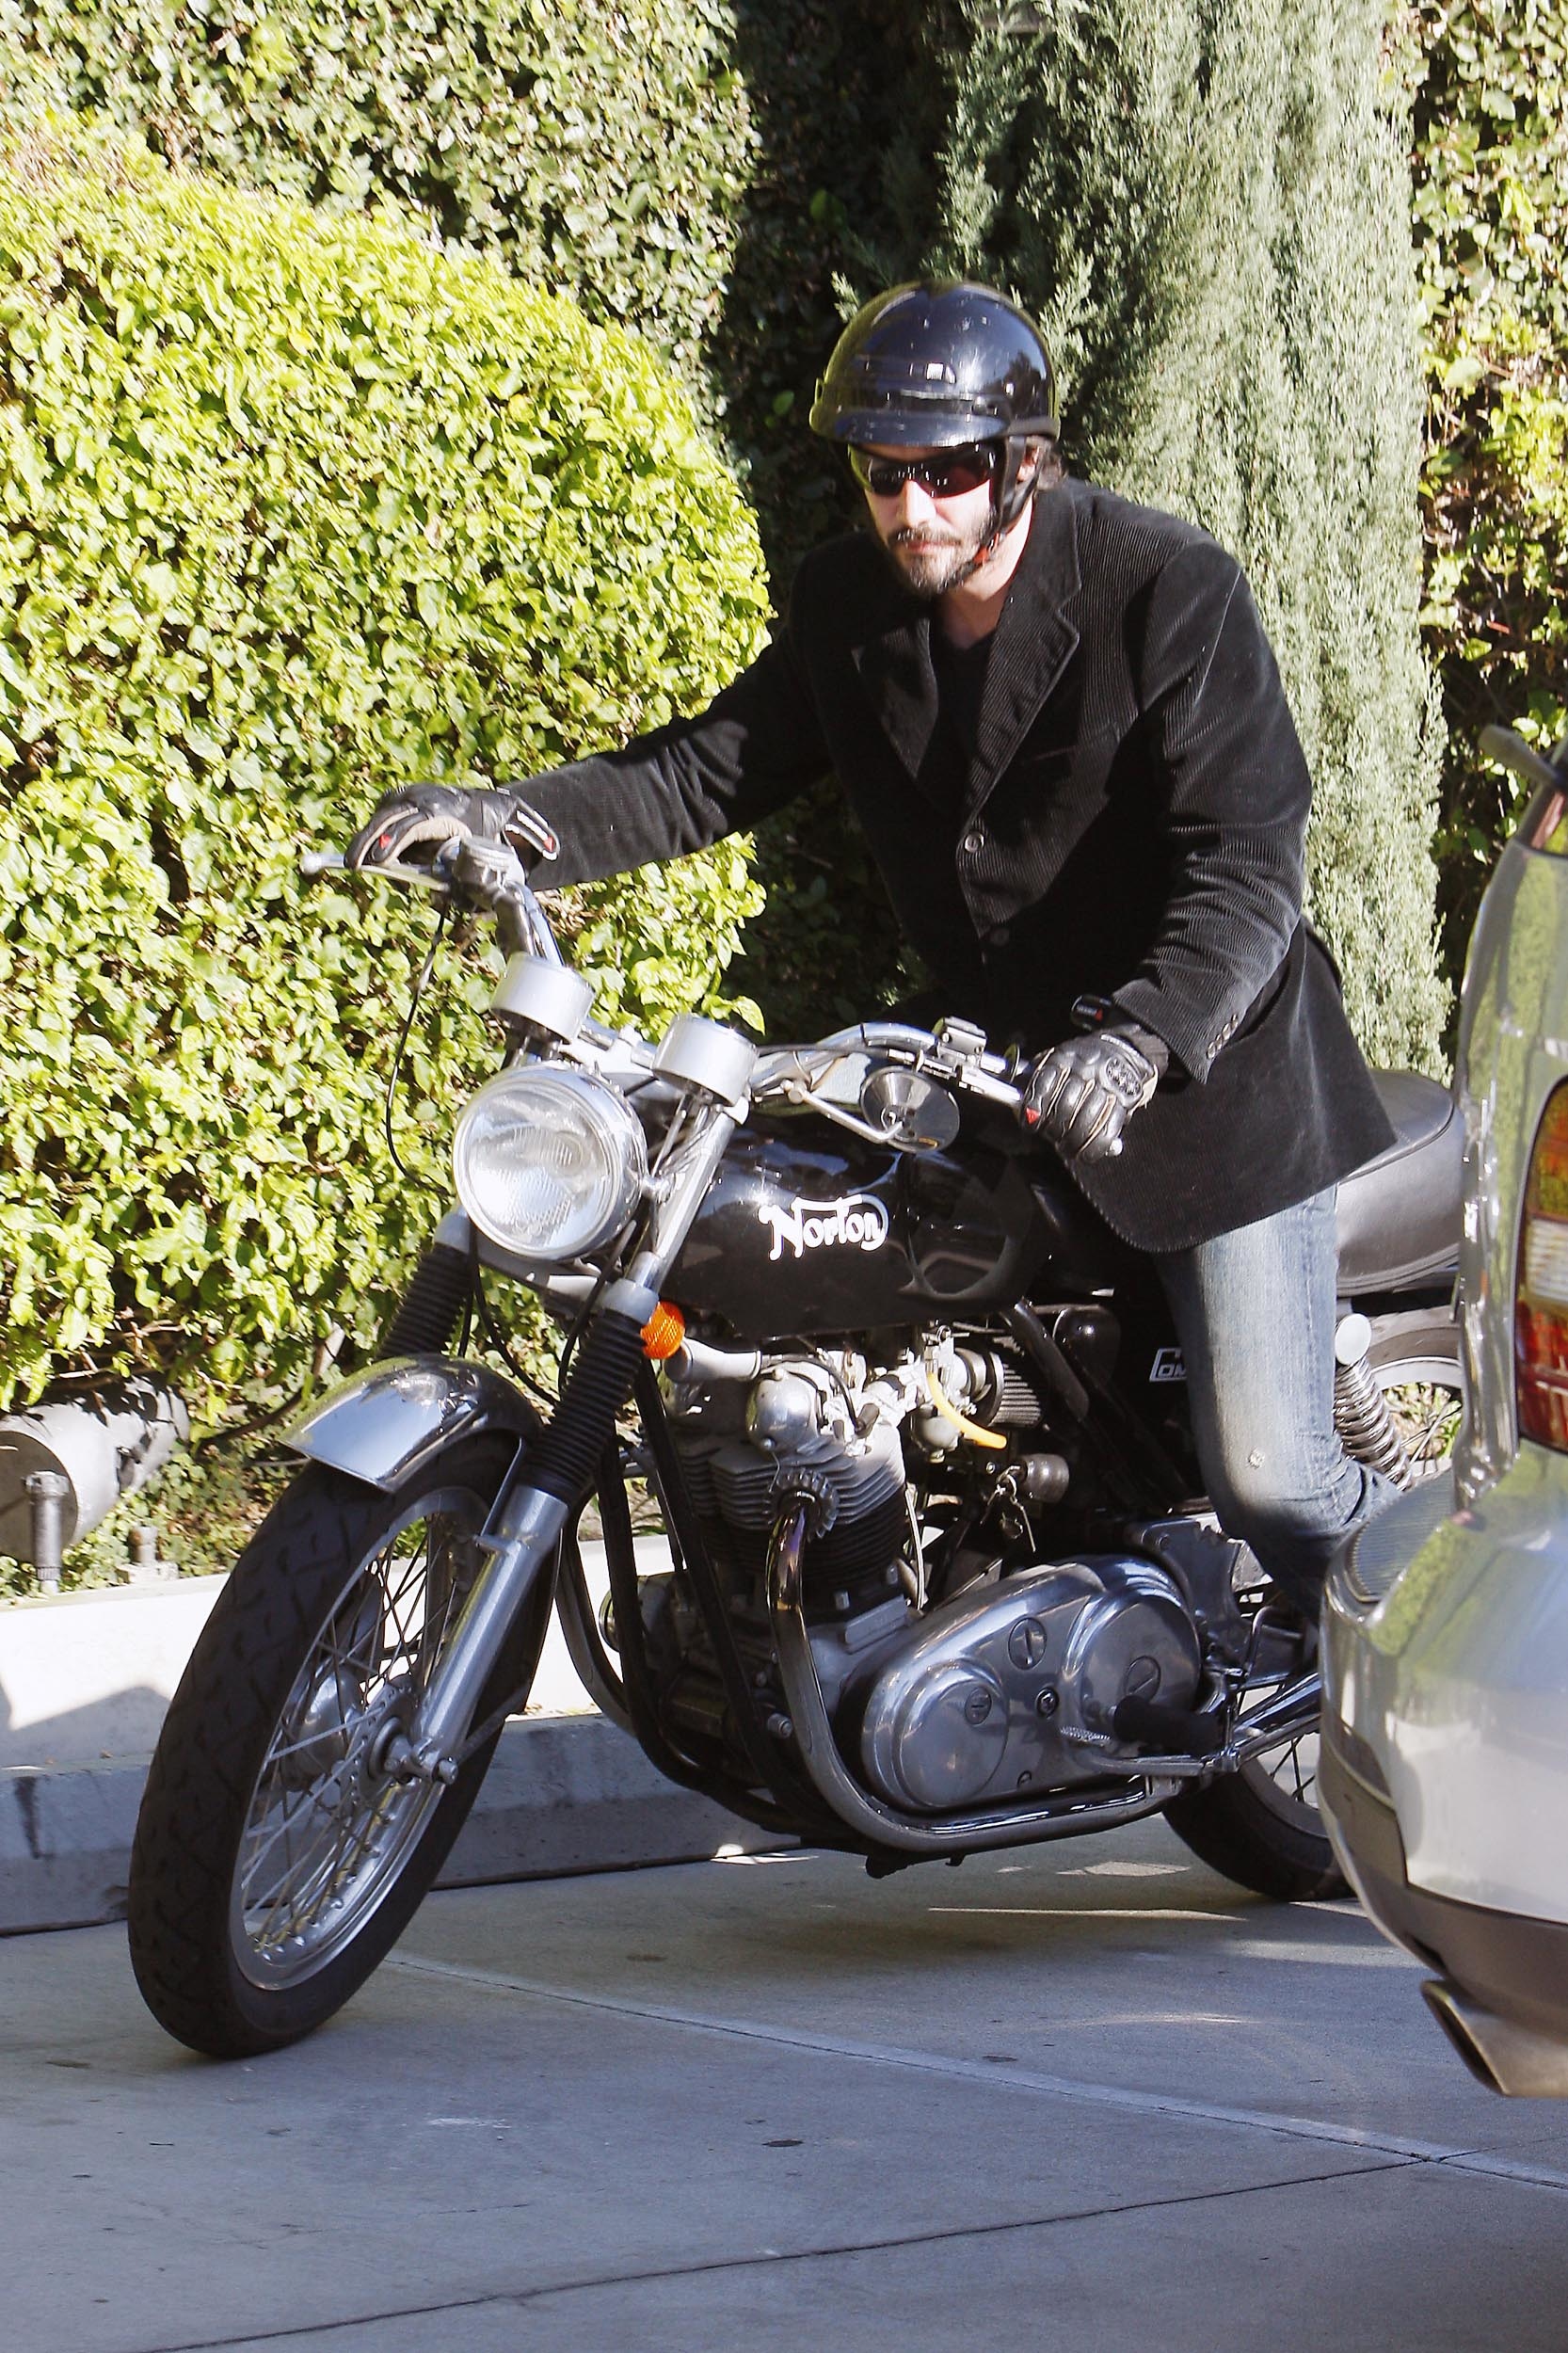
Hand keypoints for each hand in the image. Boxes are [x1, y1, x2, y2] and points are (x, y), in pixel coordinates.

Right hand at [347, 784, 557, 872]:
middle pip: (389, 822)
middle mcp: (419, 799)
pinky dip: (370, 839)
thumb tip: (553, 849)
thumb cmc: (490, 813)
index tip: (382, 858)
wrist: (477, 800)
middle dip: (370, 842)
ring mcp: (405, 800)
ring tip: (351, 864)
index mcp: (442, 804)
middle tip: (354, 865)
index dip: (396, 839)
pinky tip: (360, 857)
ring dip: (364, 842)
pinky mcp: (396, 806)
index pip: (413, 822)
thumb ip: (533, 831)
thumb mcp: (514, 817)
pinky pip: (380, 824)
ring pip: (380, 822)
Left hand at [1020, 1028, 1162, 1162]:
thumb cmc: (1079, 1062)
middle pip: (1065, 1107)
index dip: (1033, 1109)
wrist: (1122, 1049)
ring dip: (1071, 1142)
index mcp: (1063, 1058)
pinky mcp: (1123, 1101)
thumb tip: (1015, 1104)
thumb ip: (1035, 1078)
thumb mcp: (1055, 1059)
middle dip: (1053, 1129)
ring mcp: (1105, 1086)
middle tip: (1050, 1136)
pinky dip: (1094, 1148)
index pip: (1043, 1085)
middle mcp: (1084, 1071)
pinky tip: (1083, 1155)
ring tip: (1065, 1148)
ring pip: (1085, 1121)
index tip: (1030, 1125)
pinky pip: (1107, 1130)